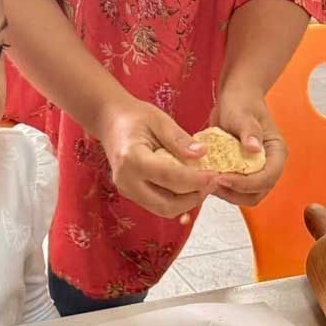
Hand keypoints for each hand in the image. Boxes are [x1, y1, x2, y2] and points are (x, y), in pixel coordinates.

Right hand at [96, 98, 216, 218]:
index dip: (196, 181)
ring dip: (187, 202)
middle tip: (213, 182)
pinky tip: (190, 185)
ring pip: (164, 209)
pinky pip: (158, 205)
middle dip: (194, 197)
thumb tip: (203, 154)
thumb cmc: (134, 116)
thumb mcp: (159, 120)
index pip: (170, 178)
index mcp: (131, 158)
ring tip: (203, 183)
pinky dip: (177, 200)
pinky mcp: (131, 194)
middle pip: (167, 204)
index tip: (215, 175)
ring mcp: (127, 190)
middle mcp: (126, 180)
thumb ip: (180, 139)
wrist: (110, 120)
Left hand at [209, 85, 285, 206]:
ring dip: (226, 193)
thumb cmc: (242, 102)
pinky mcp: (241, 172)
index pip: (267, 178)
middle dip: (235, 192)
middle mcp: (268, 165)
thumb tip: (254, 148)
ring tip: (207, 180)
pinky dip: (220, 187)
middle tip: (212, 181)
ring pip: (244, 195)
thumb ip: (249, 131)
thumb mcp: (243, 114)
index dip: (246, 183)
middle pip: (256, 193)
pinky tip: (206, 177)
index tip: (223, 178)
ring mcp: (254, 170)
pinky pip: (233, 189)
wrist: (234, 97)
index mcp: (276, 153)